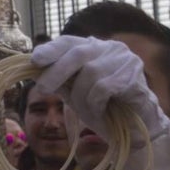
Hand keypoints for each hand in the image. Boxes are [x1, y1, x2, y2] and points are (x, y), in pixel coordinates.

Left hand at [32, 36, 169, 155]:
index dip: (50, 49)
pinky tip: (100, 111)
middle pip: (78, 53)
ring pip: (90, 72)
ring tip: (85, 112)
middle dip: (57, 72)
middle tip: (42, 89)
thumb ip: (58, 80)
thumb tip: (34, 71)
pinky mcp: (135, 75)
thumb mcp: (74, 92)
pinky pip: (104, 87)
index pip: (68, 42)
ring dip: (81, 96)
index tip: (34, 60)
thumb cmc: (102, 107)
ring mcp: (125, 59)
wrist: (135, 127)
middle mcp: (110, 48)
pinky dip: (96, 103)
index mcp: (94, 48)